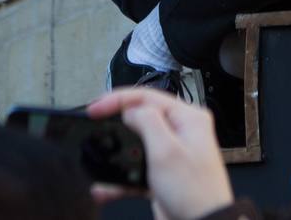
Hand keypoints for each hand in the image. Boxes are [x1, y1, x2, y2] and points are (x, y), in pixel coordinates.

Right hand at [88, 87, 233, 219]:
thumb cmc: (196, 192)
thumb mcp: (166, 151)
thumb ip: (147, 122)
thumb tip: (131, 109)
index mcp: (188, 118)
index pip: (148, 97)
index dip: (118, 99)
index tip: (96, 108)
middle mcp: (182, 132)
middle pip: (141, 117)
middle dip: (116, 124)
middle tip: (94, 124)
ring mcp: (173, 153)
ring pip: (136, 144)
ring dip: (117, 153)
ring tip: (99, 158)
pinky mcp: (164, 174)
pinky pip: (136, 169)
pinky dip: (121, 177)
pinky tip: (107, 186)